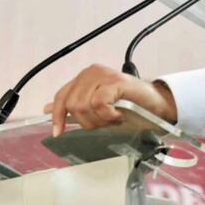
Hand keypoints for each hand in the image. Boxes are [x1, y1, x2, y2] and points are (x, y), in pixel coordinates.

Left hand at [44, 64, 177, 136]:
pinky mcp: (116, 81)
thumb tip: (47, 109)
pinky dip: (107, 115)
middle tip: (105, 123)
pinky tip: (118, 116)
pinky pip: (98, 103)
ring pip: (84, 105)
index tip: (58, 133)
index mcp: (85, 77)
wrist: (157, 106)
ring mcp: (104, 75)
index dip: (57, 116)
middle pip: (72, 104)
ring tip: (113, 119)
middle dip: (87, 122)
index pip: (61, 96)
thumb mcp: (97, 109)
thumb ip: (74, 107)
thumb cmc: (130, 108)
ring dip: (99, 120)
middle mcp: (92, 72)